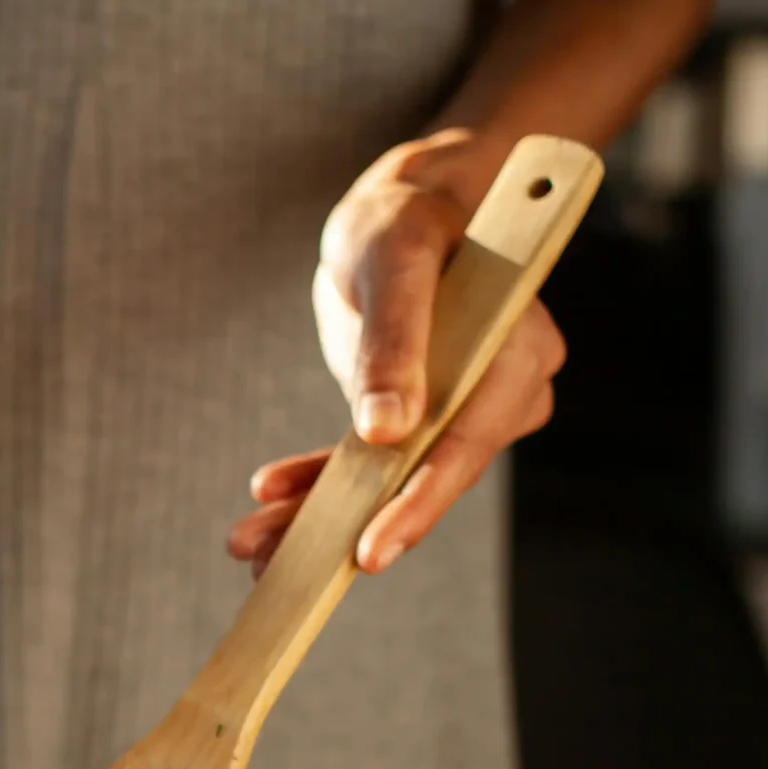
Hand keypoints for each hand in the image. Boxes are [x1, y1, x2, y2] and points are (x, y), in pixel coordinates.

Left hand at [230, 134, 565, 574]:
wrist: (401, 208)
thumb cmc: (406, 217)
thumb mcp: (395, 259)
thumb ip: (394, 339)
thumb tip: (387, 430)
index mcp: (518, 352)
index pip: (468, 443)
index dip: (418, 502)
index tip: (369, 551)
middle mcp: (502, 394)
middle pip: (425, 477)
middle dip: (349, 524)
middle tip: (270, 560)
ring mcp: (460, 411)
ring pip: (391, 481)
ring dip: (316, 517)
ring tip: (249, 542)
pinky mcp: (418, 418)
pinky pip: (369, 464)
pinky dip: (316, 486)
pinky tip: (269, 497)